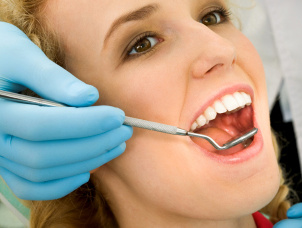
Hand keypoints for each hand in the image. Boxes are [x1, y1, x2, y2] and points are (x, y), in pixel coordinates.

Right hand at [0, 22, 132, 199]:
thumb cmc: (2, 55)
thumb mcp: (21, 54)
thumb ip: (51, 76)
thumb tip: (89, 97)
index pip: (42, 126)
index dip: (85, 123)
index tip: (116, 115)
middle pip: (44, 155)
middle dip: (91, 144)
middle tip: (123, 130)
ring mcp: (0, 155)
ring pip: (42, 172)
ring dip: (85, 162)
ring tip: (116, 144)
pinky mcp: (8, 164)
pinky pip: (31, 186)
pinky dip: (60, 184)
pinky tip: (88, 169)